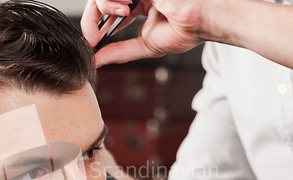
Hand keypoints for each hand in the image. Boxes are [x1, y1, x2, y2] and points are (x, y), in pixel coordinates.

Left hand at [81, 0, 208, 66]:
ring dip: (104, 6)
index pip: (109, 12)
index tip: (92, 42)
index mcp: (140, 5)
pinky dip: (110, 0)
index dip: (96, 25)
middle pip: (102, 1)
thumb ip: (119, 52)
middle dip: (91, 18)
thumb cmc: (186, 30)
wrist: (201, 20)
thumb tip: (97, 61)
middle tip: (93, 37)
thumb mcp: (145, 46)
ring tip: (120, 14)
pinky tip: (124, 7)